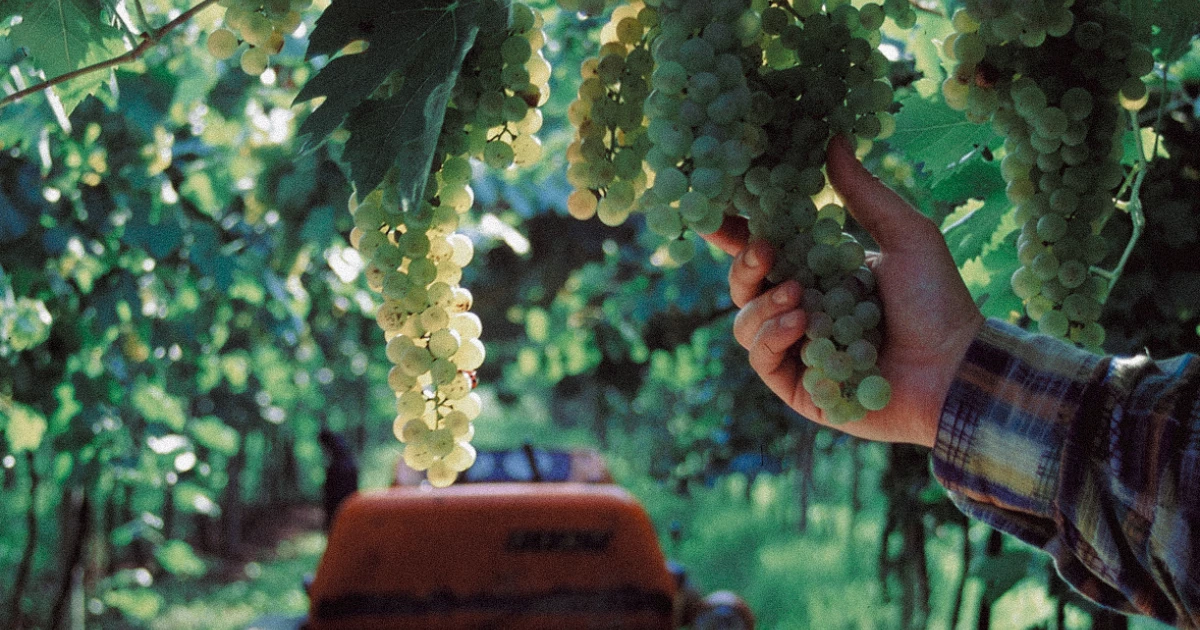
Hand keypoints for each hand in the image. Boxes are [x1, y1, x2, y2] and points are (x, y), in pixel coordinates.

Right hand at [701, 135, 984, 447]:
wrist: (955, 367)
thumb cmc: (937, 301)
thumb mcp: (905, 235)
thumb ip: (864, 194)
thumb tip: (833, 139)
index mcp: (818, 273)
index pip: (764, 252)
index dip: (735, 234)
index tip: (716, 213)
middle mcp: (800, 310)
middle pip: (744, 286)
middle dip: (745, 265)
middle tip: (766, 250)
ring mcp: (796, 350)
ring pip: (744, 323)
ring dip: (763, 305)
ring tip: (798, 297)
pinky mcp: (798, 386)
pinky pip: (762, 359)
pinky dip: (773, 337)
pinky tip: (801, 323)